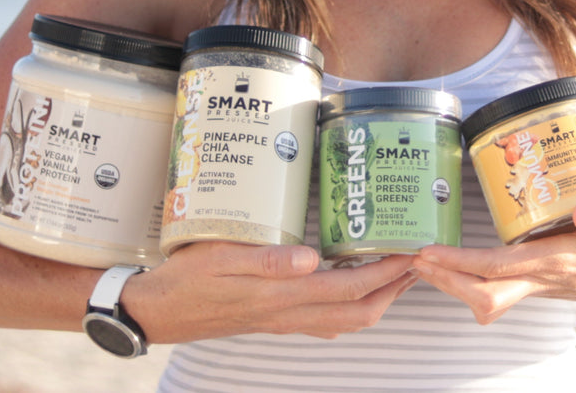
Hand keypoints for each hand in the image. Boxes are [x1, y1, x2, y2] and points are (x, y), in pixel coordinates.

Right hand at [123, 242, 416, 341]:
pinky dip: (352, 302)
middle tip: (417, 261)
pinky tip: (350, 280)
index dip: (386, 273)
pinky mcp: (276, 319)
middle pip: (359, 313)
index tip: (412, 253)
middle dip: (395, 289)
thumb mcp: (218, 259)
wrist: (158, 313)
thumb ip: (266, 259)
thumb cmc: (185, 281)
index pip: (349, 289)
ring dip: (377, 298)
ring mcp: (284, 321)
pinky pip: (327, 318)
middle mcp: (289, 314)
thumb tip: (312, 258)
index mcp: (280, 297)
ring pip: (346, 320)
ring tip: (394, 268)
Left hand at [410, 203, 575, 323]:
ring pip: (483, 298)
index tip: (429, 253)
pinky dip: (466, 281)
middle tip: (414, 261)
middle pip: (480, 295)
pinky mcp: (532, 285)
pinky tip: (451, 266)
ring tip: (424, 263)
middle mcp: (537, 280)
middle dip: (445, 281)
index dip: (458, 264)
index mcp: (550, 262)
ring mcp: (533, 286)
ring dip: (451, 283)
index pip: (494, 269)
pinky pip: (491, 291)